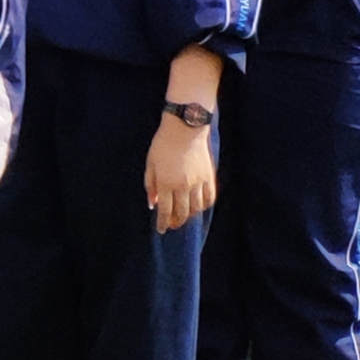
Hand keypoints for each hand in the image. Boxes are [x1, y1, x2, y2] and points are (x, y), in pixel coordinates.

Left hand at [146, 114, 219, 234]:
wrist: (185, 129)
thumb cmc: (163, 145)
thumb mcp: (150, 164)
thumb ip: (150, 185)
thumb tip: (152, 204)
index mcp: (166, 183)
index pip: (164, 210)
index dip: (162, 223)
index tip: (161, 229)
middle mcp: (183, 186)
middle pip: (182, 213)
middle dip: (175, 222)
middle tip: (171, 224)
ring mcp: (198, 182)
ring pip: (196, 209)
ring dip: (189, 216)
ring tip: (183, 216)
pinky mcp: (209, 178)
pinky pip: (209, 199)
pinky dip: (203, 206)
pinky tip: (197, 206)